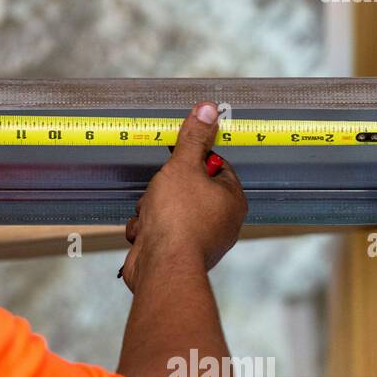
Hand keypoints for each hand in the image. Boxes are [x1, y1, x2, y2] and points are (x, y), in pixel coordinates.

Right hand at [120, 102, 247, 290]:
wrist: (161, 267)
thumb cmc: (178, 219)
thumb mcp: (183, 166)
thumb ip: (193, 138)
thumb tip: (208, 109)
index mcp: (231, 199)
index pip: (216, 164)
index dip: (192, 158)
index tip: (176, 158)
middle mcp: (221, 221)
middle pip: (188, 187)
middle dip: (164, 187)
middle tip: (160, 190)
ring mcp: (199, 239)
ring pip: (168, 208)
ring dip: (151, 208)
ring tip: (151, 214)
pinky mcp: (177, 253)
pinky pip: (158, 230)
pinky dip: (146, 229)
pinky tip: (144, 233)